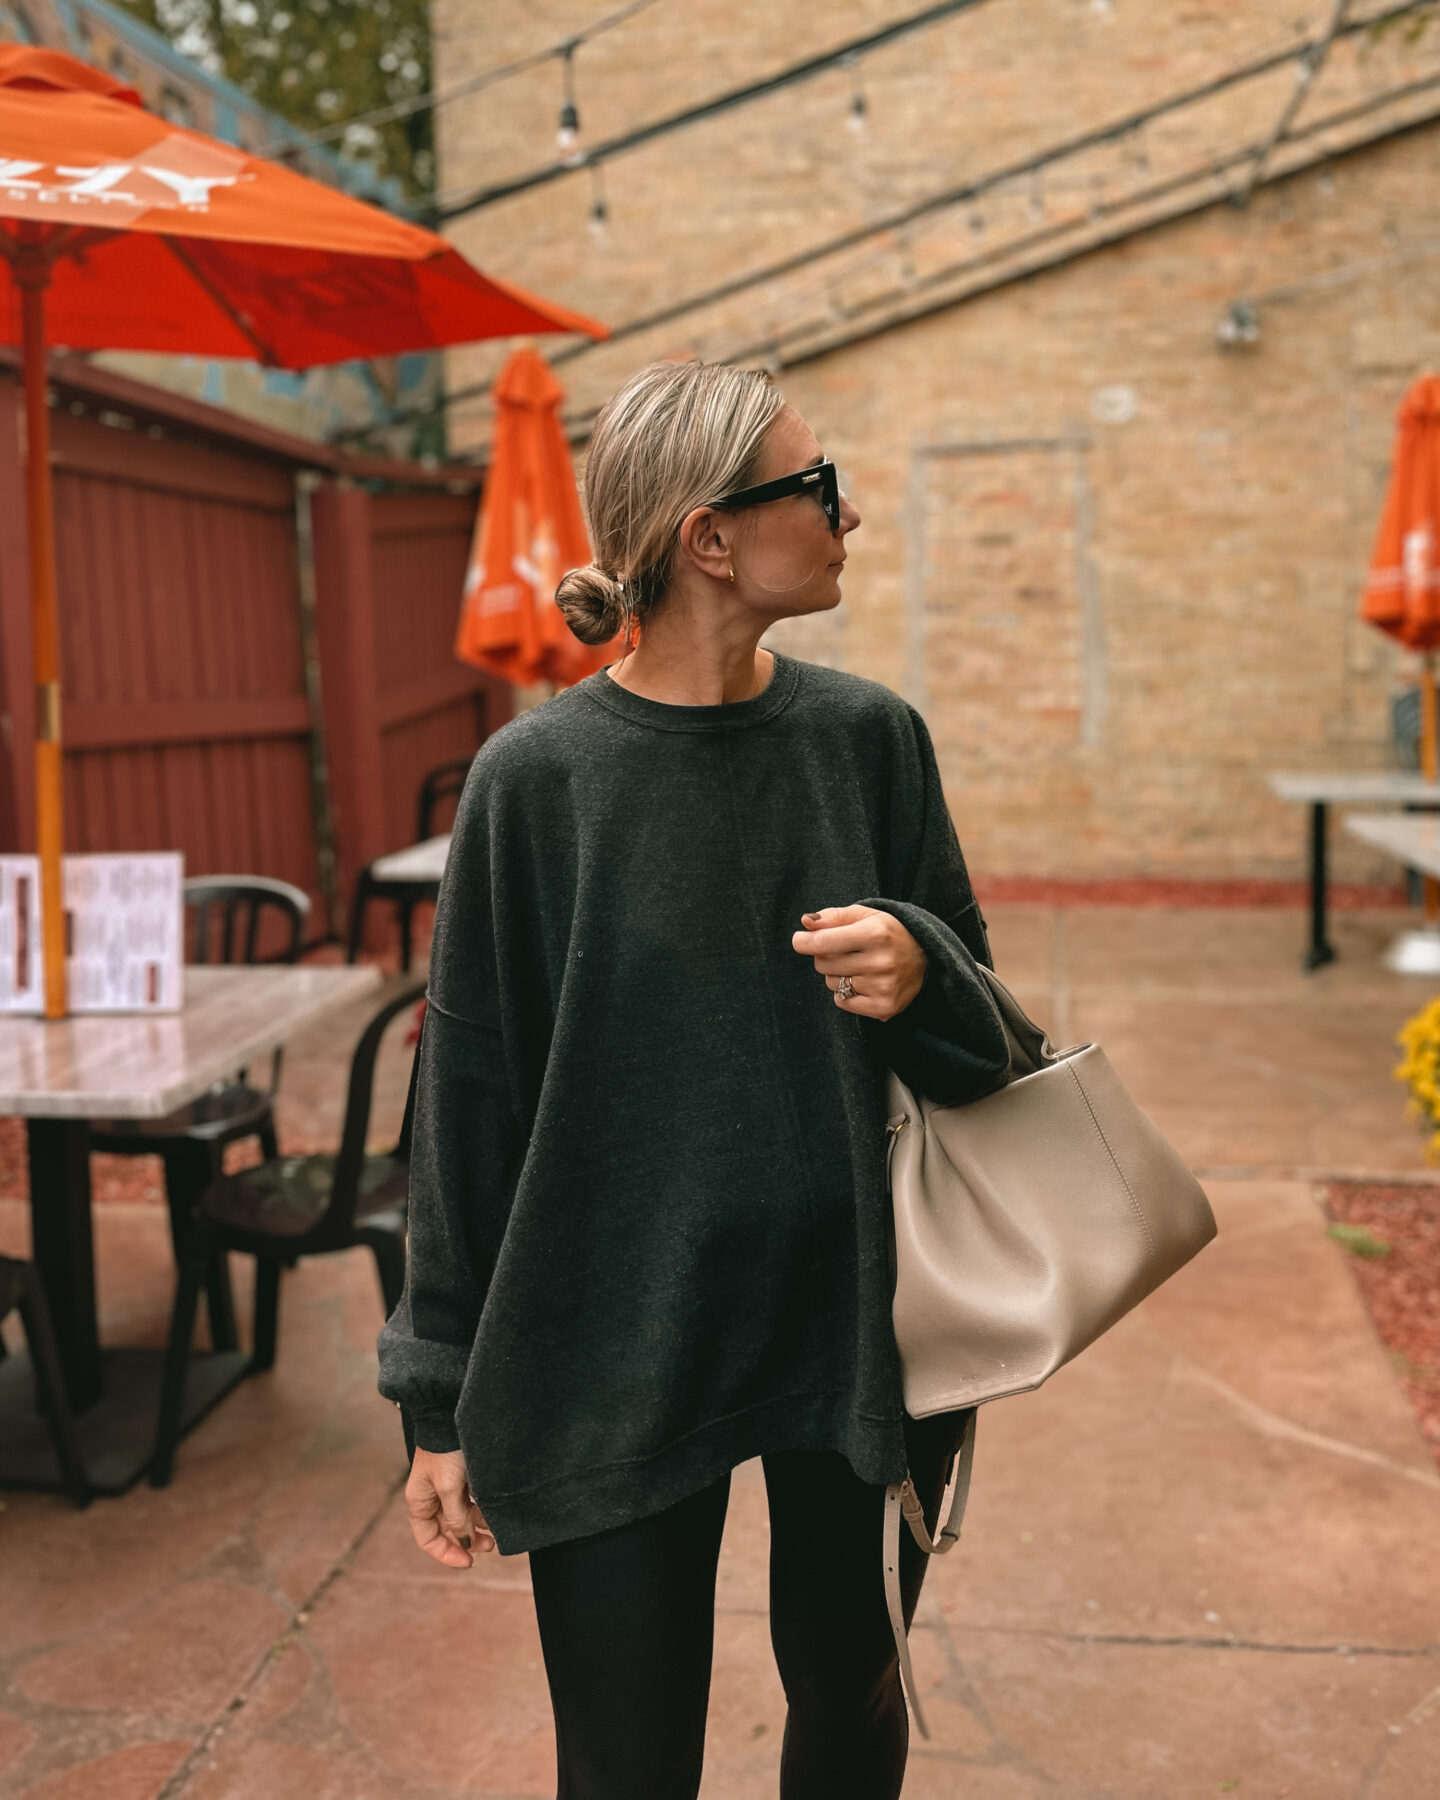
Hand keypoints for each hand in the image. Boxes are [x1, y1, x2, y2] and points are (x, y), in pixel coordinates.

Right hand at [405, 1447, 494, 1568]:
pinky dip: (481, 1511)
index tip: (469, 1561)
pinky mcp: (461, 1478)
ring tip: (496, 1533)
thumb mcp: (449, 1488)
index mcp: (419, 1502)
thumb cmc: (446, 1451)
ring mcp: (446, 1488)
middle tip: (490, 1546)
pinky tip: (494, 1514)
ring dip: (477, 1527)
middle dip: (467, 1541)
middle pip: (447, 1531)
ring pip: (462, 1518)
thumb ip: (456, 1518)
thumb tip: (465, 1542)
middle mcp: (431, 1498)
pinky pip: (471, 1503)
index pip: (428, 1539)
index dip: (446, 1554)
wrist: (452, 1415)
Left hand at [790, 904, 926, 1021]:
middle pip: (823, 964)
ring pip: (832, 984)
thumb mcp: (865, 915)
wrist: (926, 958)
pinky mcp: (884, 1007)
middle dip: (826, 956)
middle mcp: (881, 961)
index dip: (804, 942)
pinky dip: (846, 994)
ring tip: (860, 966)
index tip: (799, 940)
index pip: (824, 942)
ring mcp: (883, 987)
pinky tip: (865, 983)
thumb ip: (834, 917)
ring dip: (838, 975)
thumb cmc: (888, 932)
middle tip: (845, 951)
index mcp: (876, 933)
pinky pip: (843, 1002)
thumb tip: (806, 922)